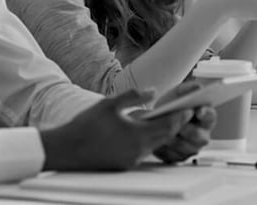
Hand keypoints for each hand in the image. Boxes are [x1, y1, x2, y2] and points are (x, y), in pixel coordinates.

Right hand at [40, 89, 191, 170]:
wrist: (66, 149)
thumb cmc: (86, 125)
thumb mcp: (110, 104)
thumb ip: (134, 96)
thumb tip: (153, 91)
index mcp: (136, 135)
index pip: (168, 126)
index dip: (181, 116)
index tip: (190, 107)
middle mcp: (138, 151)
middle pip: (165, 137)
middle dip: (176, 124)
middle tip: (185, 112)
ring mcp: (131, 160)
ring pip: (155, 145)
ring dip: (163, 133)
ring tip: (168, 119)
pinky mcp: (124, 165)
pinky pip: (143, 151)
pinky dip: (149, 140)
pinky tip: (146, 131)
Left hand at [152, 82, 215, 162]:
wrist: (155, 120)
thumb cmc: (170, 107)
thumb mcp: (177, 94)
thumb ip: (188, 89)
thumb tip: (197, 88)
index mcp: (205, 118)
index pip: (211, 116)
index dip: (206, 114)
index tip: (198, 111)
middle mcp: (201, 135)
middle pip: (201, 137)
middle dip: (189, 131)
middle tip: (180, 125)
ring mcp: (190, 148)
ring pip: (186, 148)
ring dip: (175, 140)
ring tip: (165, 133)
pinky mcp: (178, 157)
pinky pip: (173, 156)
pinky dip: (166, 149)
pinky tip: (159, 142)